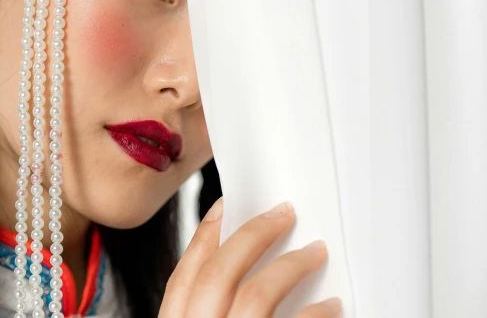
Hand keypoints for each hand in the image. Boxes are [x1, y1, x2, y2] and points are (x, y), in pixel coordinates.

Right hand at [159, 199, 341, 316]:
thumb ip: (209, 309)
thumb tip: (238, 268)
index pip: (183, 277)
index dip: (204, 236)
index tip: (226, 206)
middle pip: (217, 274)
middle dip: (252, 235)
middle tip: (284, 212)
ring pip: (256, 295)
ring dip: (290, 265)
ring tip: (316, 252)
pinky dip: (317, 312)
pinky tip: (331, 306)